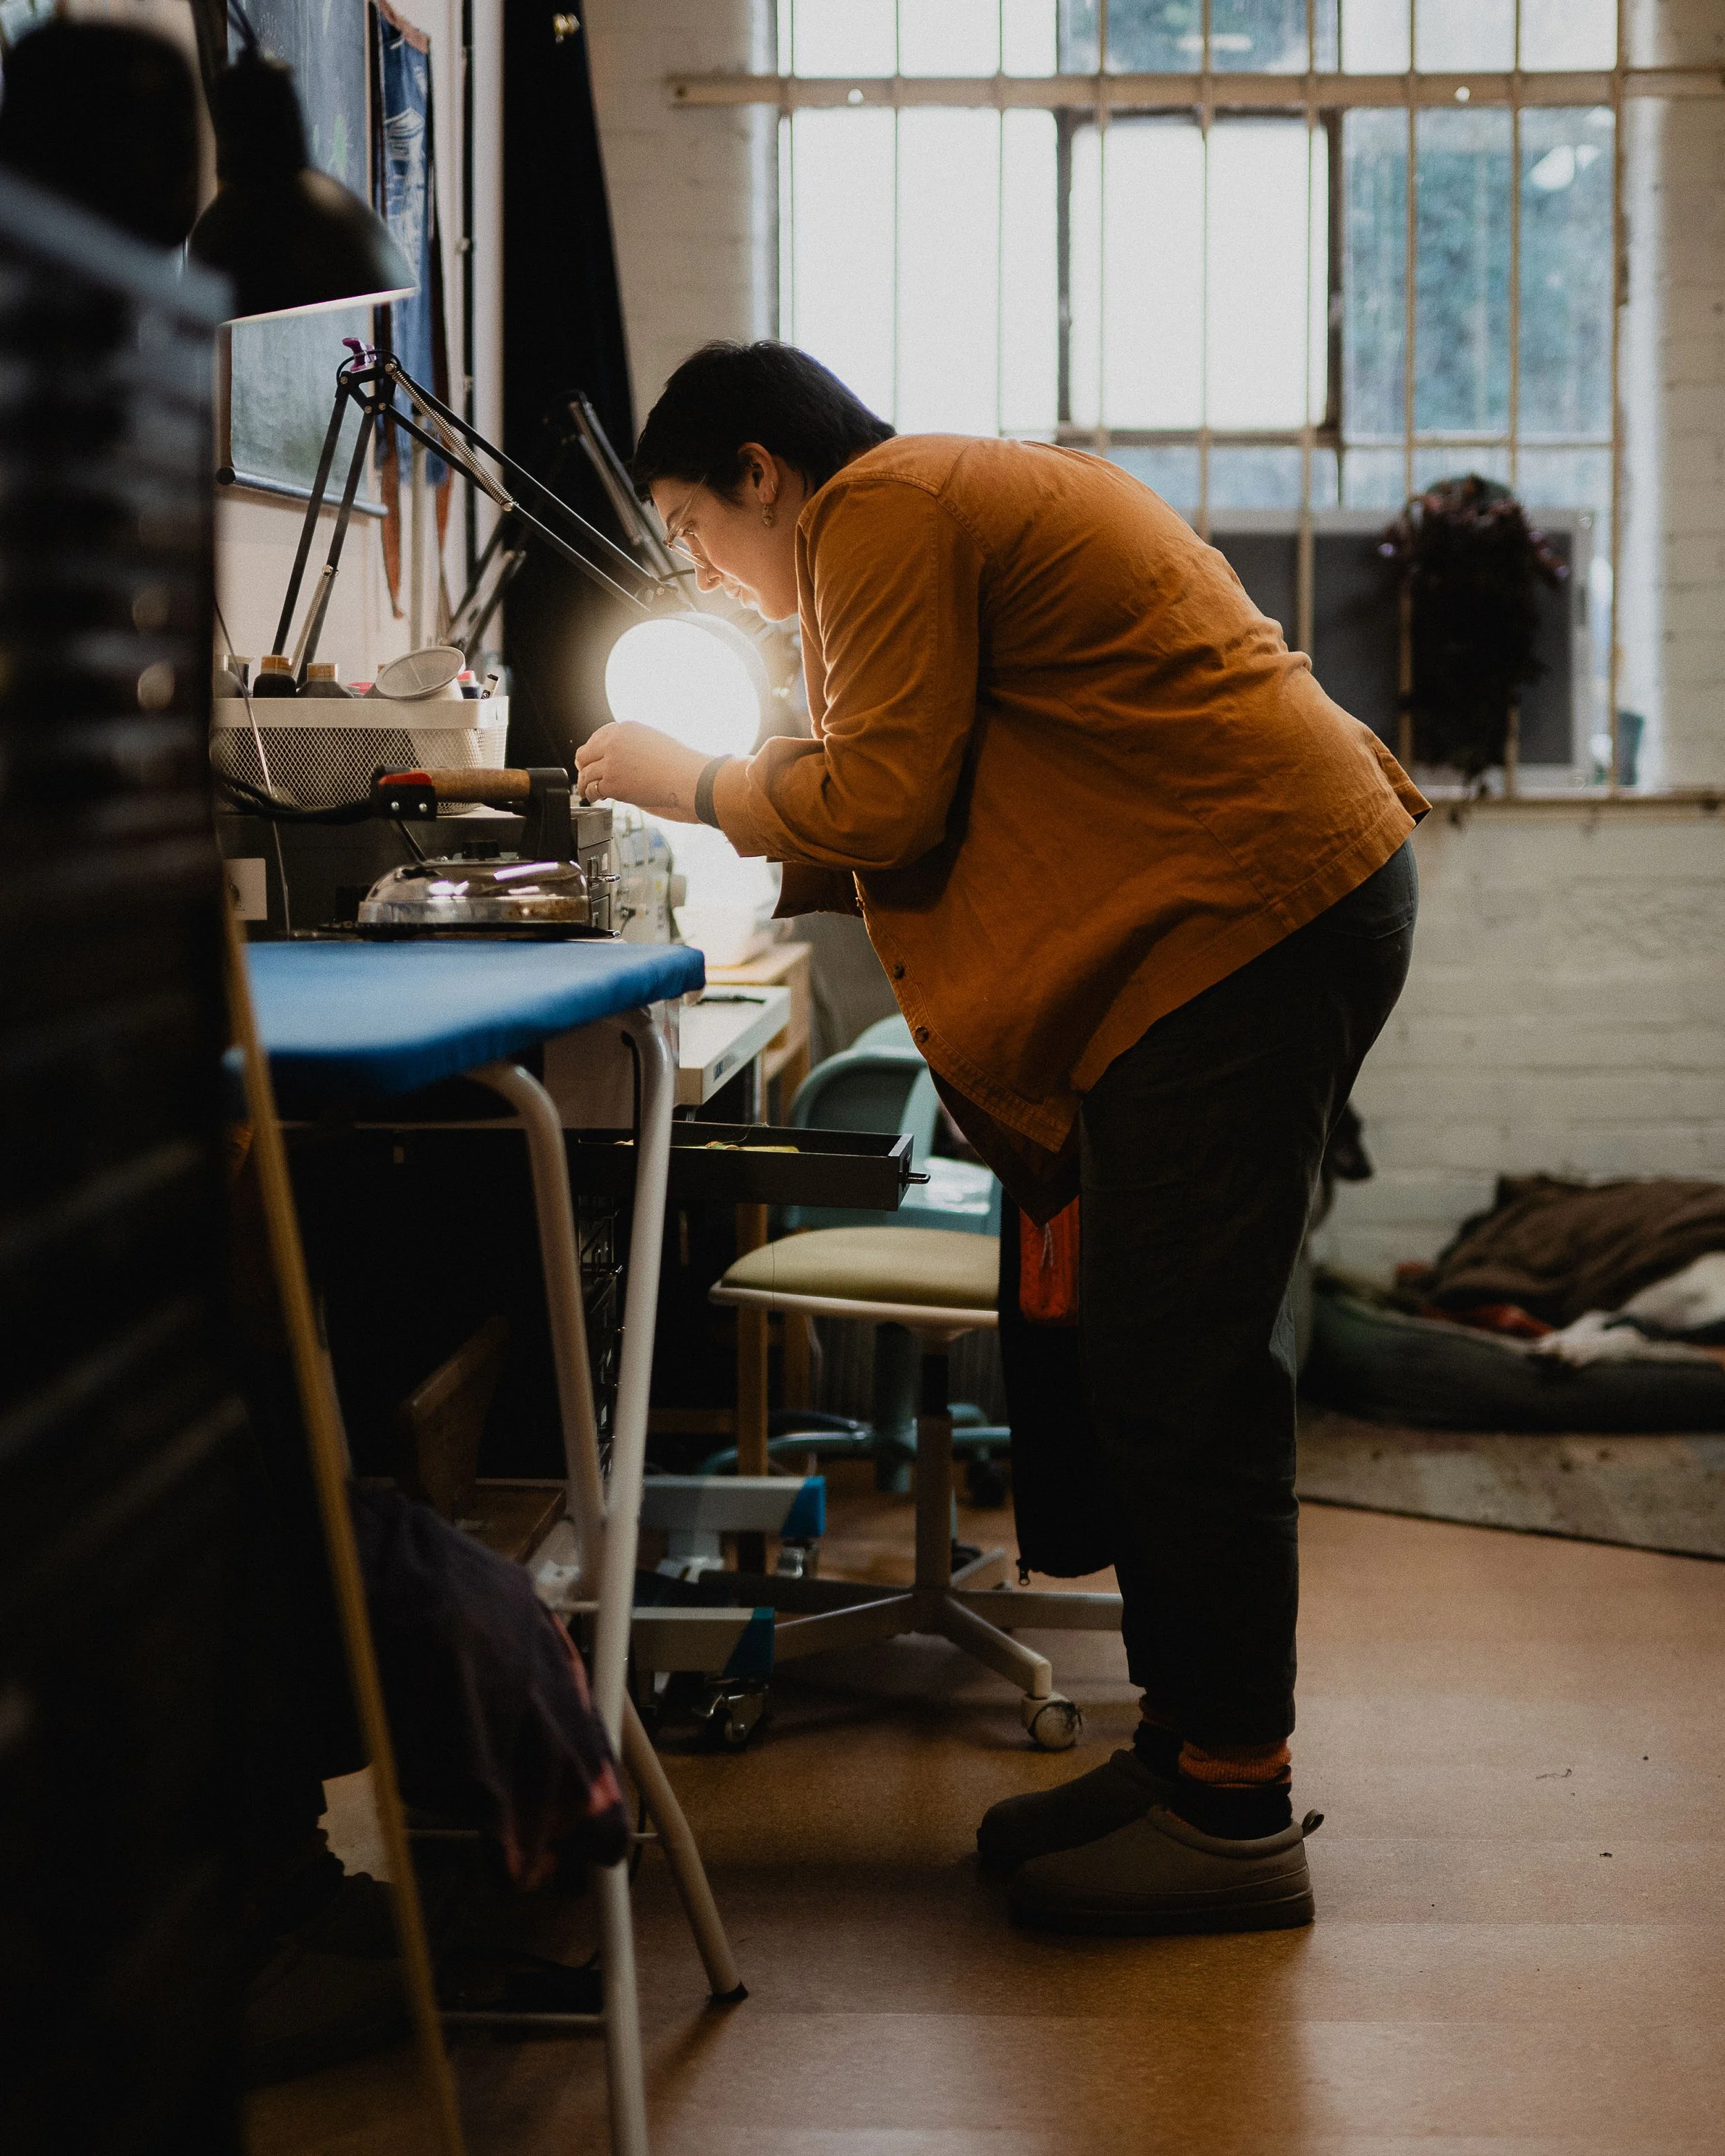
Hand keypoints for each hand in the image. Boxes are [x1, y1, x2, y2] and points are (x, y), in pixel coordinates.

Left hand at [573, 722, 708, 820]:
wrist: (687, 778)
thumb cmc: (678, 763)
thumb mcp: (652, 741)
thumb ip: (632, 744)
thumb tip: (620, 755)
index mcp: (624, 728)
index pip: (596, 737)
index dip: (593, 751)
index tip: (593, 759)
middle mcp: (614, 743)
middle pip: (584, 754)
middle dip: (584, 766)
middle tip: (587, 775)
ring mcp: (612, 763)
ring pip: (586, 773)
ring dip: (586, 783)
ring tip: (590, 790)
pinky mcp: (613, 783)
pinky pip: (593, 789)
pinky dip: (593, 794)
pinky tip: (598, 797)